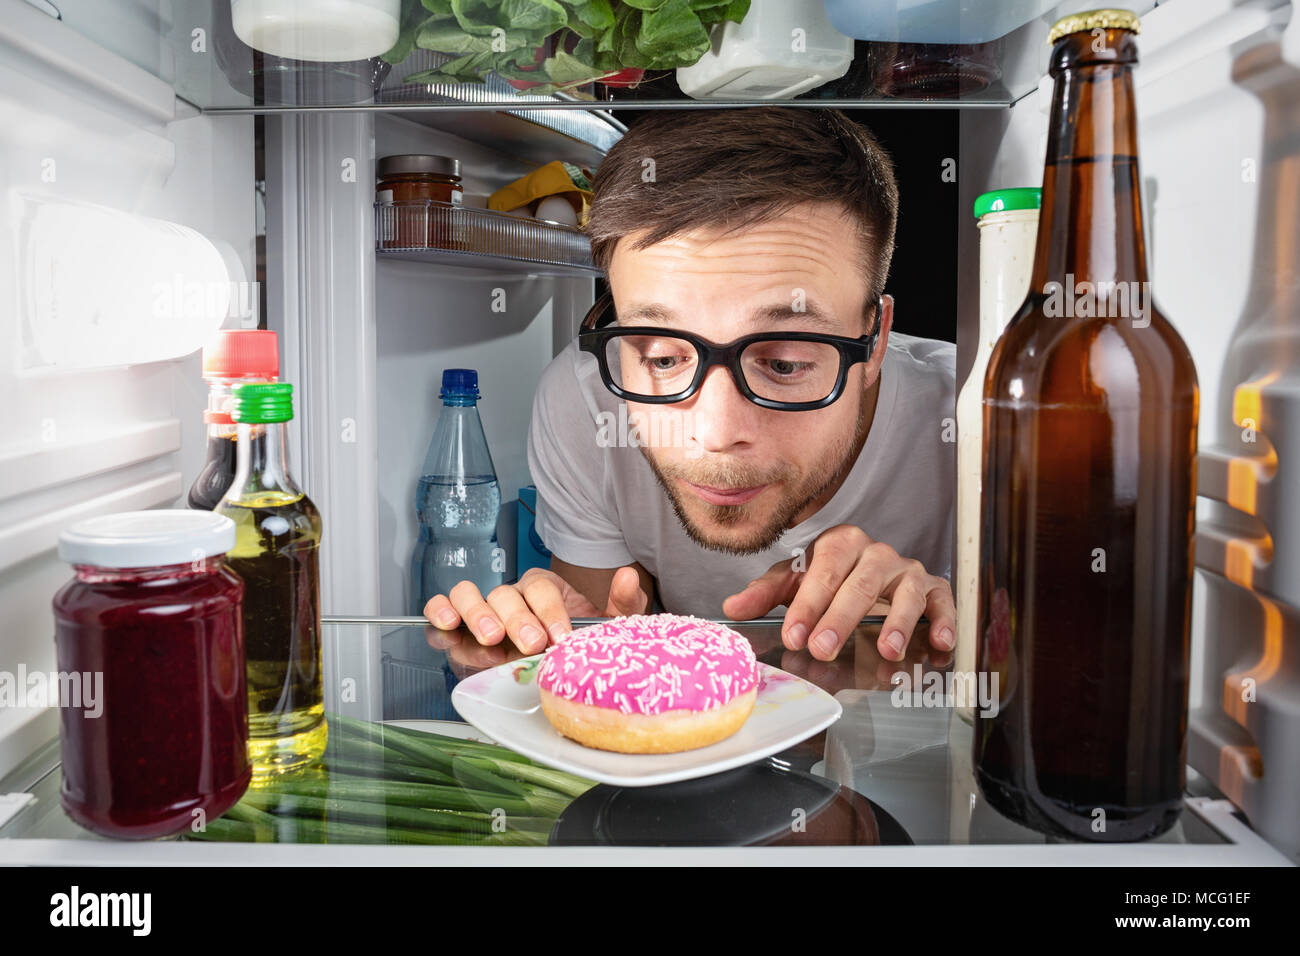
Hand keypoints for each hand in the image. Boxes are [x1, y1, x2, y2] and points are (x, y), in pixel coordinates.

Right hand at [421, 565, 648, 654]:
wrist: (561, 664)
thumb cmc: (578, 641)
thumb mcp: (608, 624)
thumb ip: (621, 602)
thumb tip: (628, 576)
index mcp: (543, 590)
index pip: (540, 589)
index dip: (549, 611)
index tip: (560, 637)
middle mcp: (510, 597)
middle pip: (504, 594)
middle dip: (517, 619)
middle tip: (531, 643)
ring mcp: (482, 612)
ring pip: (468, 596)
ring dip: (477, 615)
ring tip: (492, 639)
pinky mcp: (459, 631)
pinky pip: (442, 611)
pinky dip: (439, 614)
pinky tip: (447, 626)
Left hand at [721, 524, 955, 662]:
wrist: (869, 574)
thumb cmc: (829, 579)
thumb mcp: (795, 582)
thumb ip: (766, 594)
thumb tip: (733, 607)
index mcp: (839, 544)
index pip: (823, 571)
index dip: (808, 605)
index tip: (794, 635)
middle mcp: (875, 553)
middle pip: (860, 584)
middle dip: (840, 619)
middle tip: (823, 649)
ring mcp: (906, 570)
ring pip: (905, 592)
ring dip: (898, 622)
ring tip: (888, 650)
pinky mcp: (932, 588)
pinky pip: (941, 600)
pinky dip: (944, 619)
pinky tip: (940, 640)